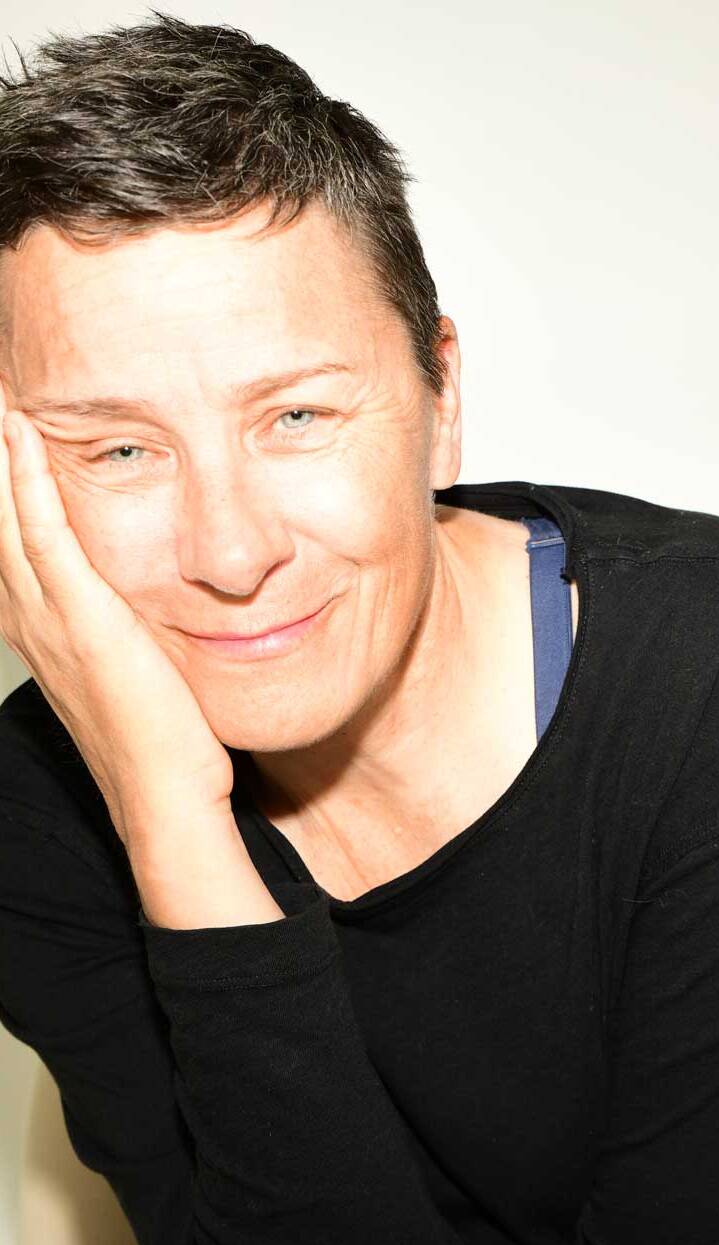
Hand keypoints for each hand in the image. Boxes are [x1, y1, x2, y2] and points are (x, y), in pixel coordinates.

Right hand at [0, 388, 234, 847]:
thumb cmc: (160, 739)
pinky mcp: (90, 624)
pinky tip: (22, 434)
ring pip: (2, 519)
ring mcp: (54, 621)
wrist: (167, 800)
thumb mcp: (130, 666)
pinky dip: (30, 485)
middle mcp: (32, 618)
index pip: (3, 539)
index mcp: (41, 626)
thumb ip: (119, 624)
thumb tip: (135, 596)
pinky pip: (50, 540)